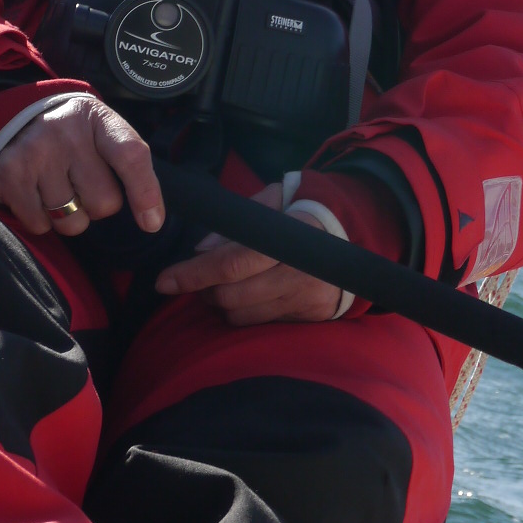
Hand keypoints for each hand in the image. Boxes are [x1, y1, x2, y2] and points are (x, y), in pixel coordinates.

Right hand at [0, 94, 162, 237]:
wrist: (17, 118)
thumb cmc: (73, 137)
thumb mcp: (104, 134)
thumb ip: (131, 168)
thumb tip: (151, 222)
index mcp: (100, 120)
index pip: (130, 156)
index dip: (145, 192)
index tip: (151, 223)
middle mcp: (67, 132)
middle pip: (103, 202)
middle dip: (97, 205)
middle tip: (81, 183)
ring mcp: (36, 151)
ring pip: (71, 221)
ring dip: (69, 216)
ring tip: (57, 188)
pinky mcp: (10, 173)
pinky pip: (40, 225)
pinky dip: (41, 220)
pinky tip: (36, 194)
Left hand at [154, 184, 341, 324]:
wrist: (358, 234)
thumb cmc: (306, 210)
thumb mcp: (276, 199)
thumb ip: (238, 221)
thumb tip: (201, 248)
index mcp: (288, 240)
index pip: (231, 264)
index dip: (193, 275)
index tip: (164, 281)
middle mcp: (298, 274)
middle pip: (232, 297)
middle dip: (203, 290)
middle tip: (195, 279)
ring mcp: (305, 299)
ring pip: (242, 316)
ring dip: (220, 304)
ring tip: (219, 287)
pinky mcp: (309, 316)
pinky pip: (261, 323)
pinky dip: (243, 313)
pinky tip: (245, 295)